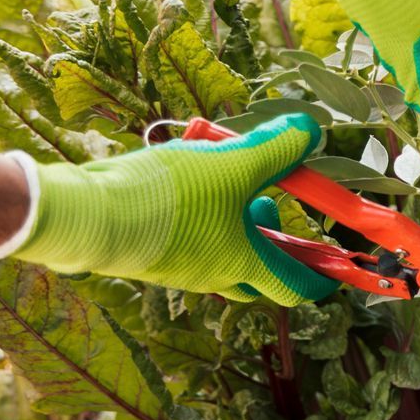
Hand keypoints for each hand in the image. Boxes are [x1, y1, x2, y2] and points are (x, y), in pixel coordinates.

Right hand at [5, 114, 337, 305]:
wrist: (85, 214)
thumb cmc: (167, 197)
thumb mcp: (233, 162)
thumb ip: (276, 147)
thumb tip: (309, 131)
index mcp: (244, 264)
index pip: (296, 288)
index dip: (321, 278)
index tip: (334, 264)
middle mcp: (214, 275)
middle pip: (260, 274)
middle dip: (274, 241)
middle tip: (269, 202)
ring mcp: (179, 268)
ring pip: (222, 255)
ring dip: (234, 221)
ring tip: (225, 178)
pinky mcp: (151, 253)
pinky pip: (190, 242)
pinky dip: (200, 216)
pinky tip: (184, 178)